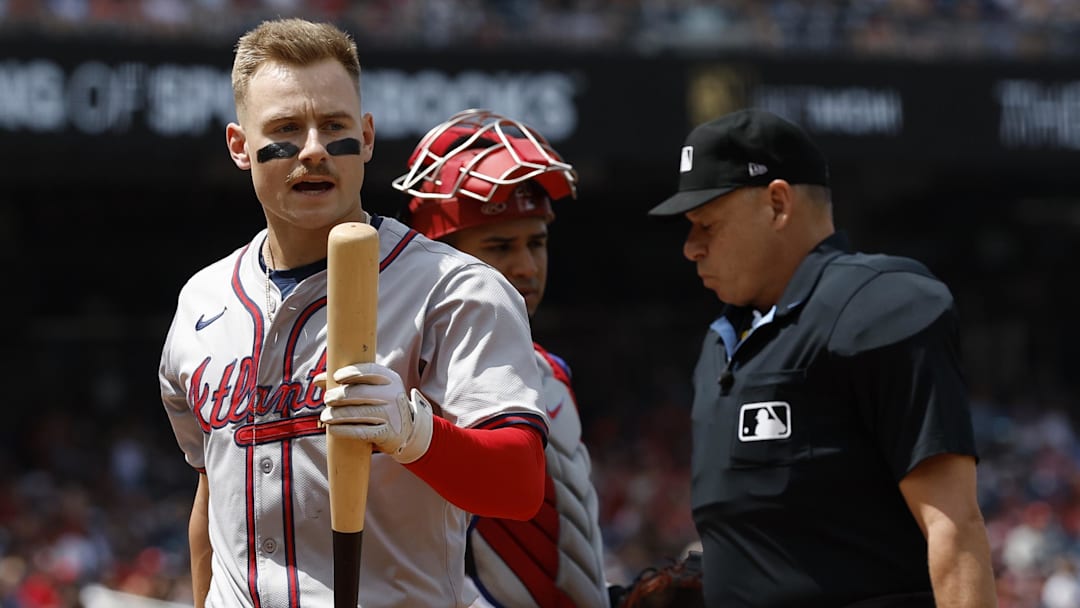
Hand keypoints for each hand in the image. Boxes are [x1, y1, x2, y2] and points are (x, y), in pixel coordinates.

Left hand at [315, 362, 433, 463]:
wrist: (406, 430)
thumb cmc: (382, 404)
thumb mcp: (373, 389)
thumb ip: (348, 382)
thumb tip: (317, 379)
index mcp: (391, 379)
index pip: (370, 371)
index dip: (351, 373)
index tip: (336, 377)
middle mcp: (393, 395)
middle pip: (360, 393)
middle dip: (339, 396)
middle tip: (327, 399)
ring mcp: (391, 415)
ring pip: (358, 413)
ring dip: (336, 415)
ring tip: (325, 416)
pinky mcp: (387, 434)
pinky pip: (360, 431)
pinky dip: (343, 430)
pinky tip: (333, 429)